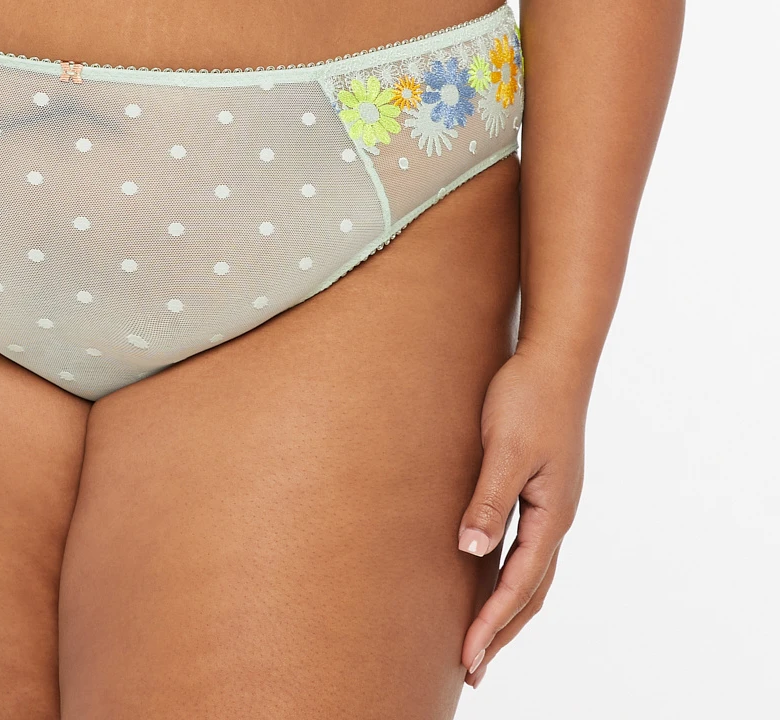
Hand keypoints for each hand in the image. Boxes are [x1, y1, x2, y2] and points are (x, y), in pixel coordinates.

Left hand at [457, 345, 587, 686]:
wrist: (555, 355)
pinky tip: (491, 575)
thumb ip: (488, 501)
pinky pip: (527, 545)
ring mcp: (552, 503)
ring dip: (509, 608)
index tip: (468, 657)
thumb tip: (470, 552)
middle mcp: (556, 516)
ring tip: (483, 638)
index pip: (519, 584)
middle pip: (531, 590)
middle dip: (502, 631)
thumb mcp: (503, 448)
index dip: (492, 623)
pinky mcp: (543, 487)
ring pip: (532, 572)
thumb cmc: (527, 396)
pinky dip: (511, 574)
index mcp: (550, 514)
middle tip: (473, 669)